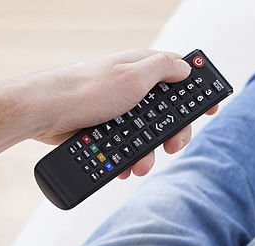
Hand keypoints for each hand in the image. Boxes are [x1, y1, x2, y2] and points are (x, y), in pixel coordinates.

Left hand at [24, 50, 219, 177]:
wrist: (43, 113)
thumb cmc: (86, 89)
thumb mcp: (133, 75)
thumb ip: (163, 69)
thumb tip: (185, 66)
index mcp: (141, 69)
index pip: (178, 76)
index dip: (196, 91)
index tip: (211, 107)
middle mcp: (130, 89)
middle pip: (165, 114)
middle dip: (172, 134)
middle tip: (172, 146)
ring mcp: (115, 112)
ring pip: (143, 137)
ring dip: (146, 155)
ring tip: (139, 167)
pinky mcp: (100, 131)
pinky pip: (121, 149)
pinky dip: (124, 160)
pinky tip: (121, 170)